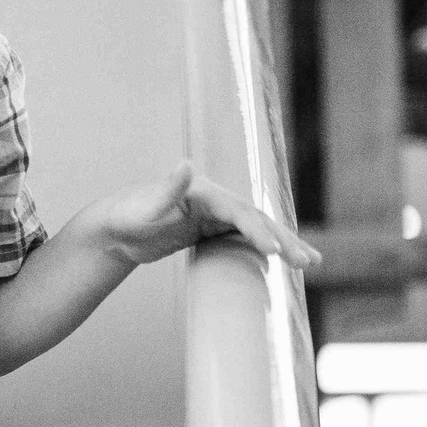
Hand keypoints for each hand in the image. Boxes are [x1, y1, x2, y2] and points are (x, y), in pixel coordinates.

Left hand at [88, 161, 320, 269]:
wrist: (114, 228)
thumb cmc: (126, 217)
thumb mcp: (144, 208)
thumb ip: (168, 188)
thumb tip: (186, 164)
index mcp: (203, 192)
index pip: (239, 213)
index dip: (258, 231)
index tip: (275, 251)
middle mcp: (215, 200)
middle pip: (256, 219)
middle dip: (284, 239)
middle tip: (307, 262)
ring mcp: (216, 215)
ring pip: (258, 229)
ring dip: (285, 243)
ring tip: (311, 263)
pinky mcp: (212, 229)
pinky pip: (246, 239)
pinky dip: (267, 248)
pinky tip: (286, 262)